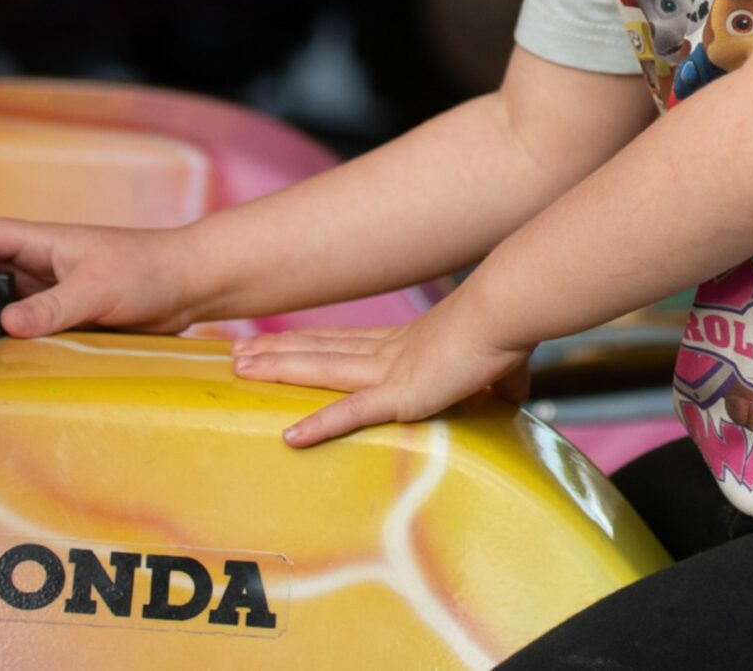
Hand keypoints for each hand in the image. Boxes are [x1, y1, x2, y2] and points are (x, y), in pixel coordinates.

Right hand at [0, 217, 198, 338]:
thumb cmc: (148, 270)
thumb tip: (7, 324)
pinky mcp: (67, 317)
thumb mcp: (97, 289)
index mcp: (42, 242)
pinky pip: (25, 327)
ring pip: (0, 302)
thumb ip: (53, 308)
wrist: (189, 285)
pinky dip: (6, 339)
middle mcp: (41, 265)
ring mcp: (52, 291)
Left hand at [230, 300, 532, 446]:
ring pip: (321, 370)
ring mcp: (391, 372)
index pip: (346, 343)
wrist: (508, 314)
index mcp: (407, 345)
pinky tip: (290, 438)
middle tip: (236, 352)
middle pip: (320, 350)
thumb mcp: (501, 366)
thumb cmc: (508, 333)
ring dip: (278, 370)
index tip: (279, 341)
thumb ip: (501, 383)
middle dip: (277, 352)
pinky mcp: (402, 395)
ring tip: (239, 368)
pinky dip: (320, 425)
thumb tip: (515, 395)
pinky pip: (352, 413)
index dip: (310, 342)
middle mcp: (389, 353)